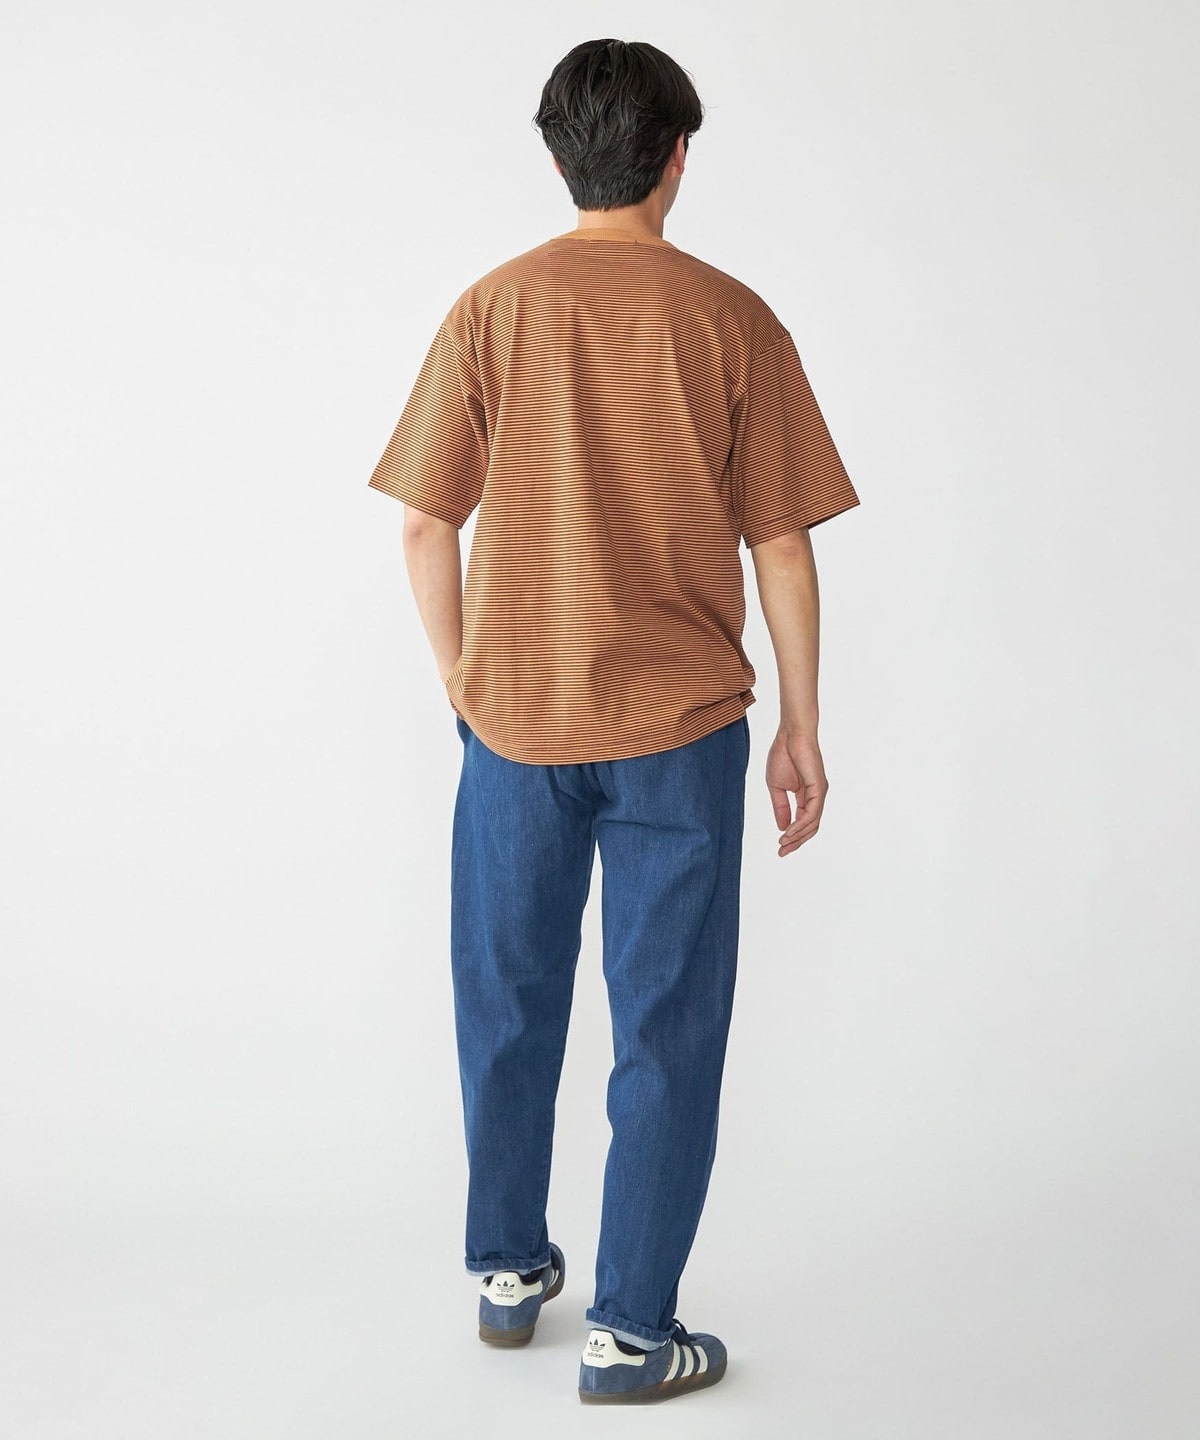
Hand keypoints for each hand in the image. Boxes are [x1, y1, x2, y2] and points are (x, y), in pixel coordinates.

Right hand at [766, 727, 827, 856]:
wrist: (789, 735)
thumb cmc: (783, 755)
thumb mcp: (776, 787)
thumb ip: (780, 807)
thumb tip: (782, 827)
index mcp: (805, 797)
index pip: (802, 823)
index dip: (792, 837)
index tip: (779, 848)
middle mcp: (815, 797)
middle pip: (810, 828)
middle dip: (796, 842)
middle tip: (782, 852)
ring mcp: (819, 793)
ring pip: (812, 823)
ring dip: (798, 836)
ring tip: (784, 844)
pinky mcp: (819, 788)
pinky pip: (812, 813)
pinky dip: (801, 825)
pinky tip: (789, 831)